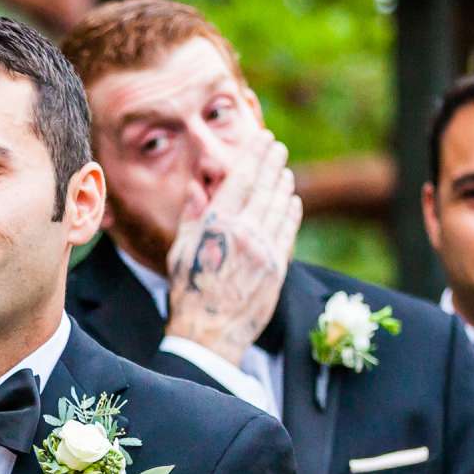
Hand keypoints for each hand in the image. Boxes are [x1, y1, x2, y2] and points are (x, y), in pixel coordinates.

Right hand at [162, 133, 300, 365]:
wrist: (208, 334)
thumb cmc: (189, 291)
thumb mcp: (180, 250)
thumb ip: (192, 215)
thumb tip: (199, 186)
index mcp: (217, 224)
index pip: (241, 178)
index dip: (255, 155)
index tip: (263, 139)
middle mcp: (243, 233)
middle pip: (265, 187)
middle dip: (273, 163)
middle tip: (278, 147)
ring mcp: (264, 250)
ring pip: (279, 207)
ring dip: (283, 185)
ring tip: (285, 171)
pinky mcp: (277, 268)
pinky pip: (288, 231)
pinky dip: (291, 213)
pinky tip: (292, 201)